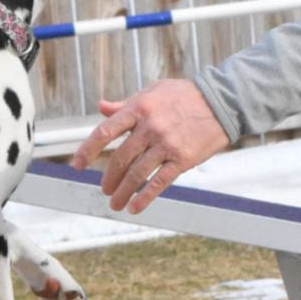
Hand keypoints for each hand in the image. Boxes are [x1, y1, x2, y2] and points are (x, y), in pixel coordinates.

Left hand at [71, 80, 229, 213]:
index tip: (77, 165)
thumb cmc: (184, 95)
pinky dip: (144, 198)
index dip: (88, 150)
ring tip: (115, 203)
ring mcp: (166, 144)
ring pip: (136, 174)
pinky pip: (159, 183)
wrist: (222, 101)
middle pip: (120, 158)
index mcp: (138, 108)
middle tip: (104, 189)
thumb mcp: (153, 92)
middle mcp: (149, 127)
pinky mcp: (182, 159)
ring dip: (122, 192)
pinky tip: (134, 207)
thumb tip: (101, 107)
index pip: (105, 131)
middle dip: (108, 178)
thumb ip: (125, 104)